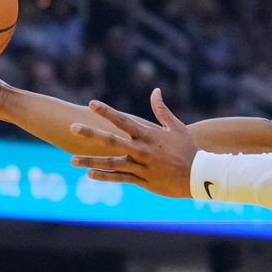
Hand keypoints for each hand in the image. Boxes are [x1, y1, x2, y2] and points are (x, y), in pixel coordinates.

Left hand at [69, 88, 196, 198]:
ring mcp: (141, 166)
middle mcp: (142, 150)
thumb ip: (162, 110)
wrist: (199, 175)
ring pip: (111, 163)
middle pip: (111, 141)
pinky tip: (89, 175)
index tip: (92, 103)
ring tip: (71, 160)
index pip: (123, 121)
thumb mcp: (177, 127)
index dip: (107, 112)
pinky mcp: (143, 181)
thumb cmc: (188, 149)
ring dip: (91, 161)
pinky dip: (105, 177)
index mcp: (149, 135)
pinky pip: (120, 179)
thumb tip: (155, 91)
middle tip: (72, 128)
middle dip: (91, 134)